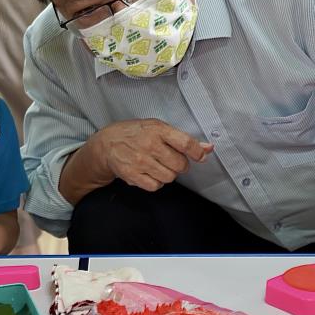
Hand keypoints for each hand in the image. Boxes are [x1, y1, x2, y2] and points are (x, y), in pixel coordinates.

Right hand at [92, 119, 213, 191]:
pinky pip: (156, 186)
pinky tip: (149, 173)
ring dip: (168, 174)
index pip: (185, 143)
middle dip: (180, 165)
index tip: (200, 156)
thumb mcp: (158, 128)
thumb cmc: (136, 134)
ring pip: (169, 177)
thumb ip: (183, 139)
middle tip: (171, 160)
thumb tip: (208, 148)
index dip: (197, 152)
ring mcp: (140, 161)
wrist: (106, 144)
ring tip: (158, 165)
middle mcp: (149, 145)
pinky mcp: (132, 175)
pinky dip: (156, 182)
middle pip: (180, 165)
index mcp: (158, 129)